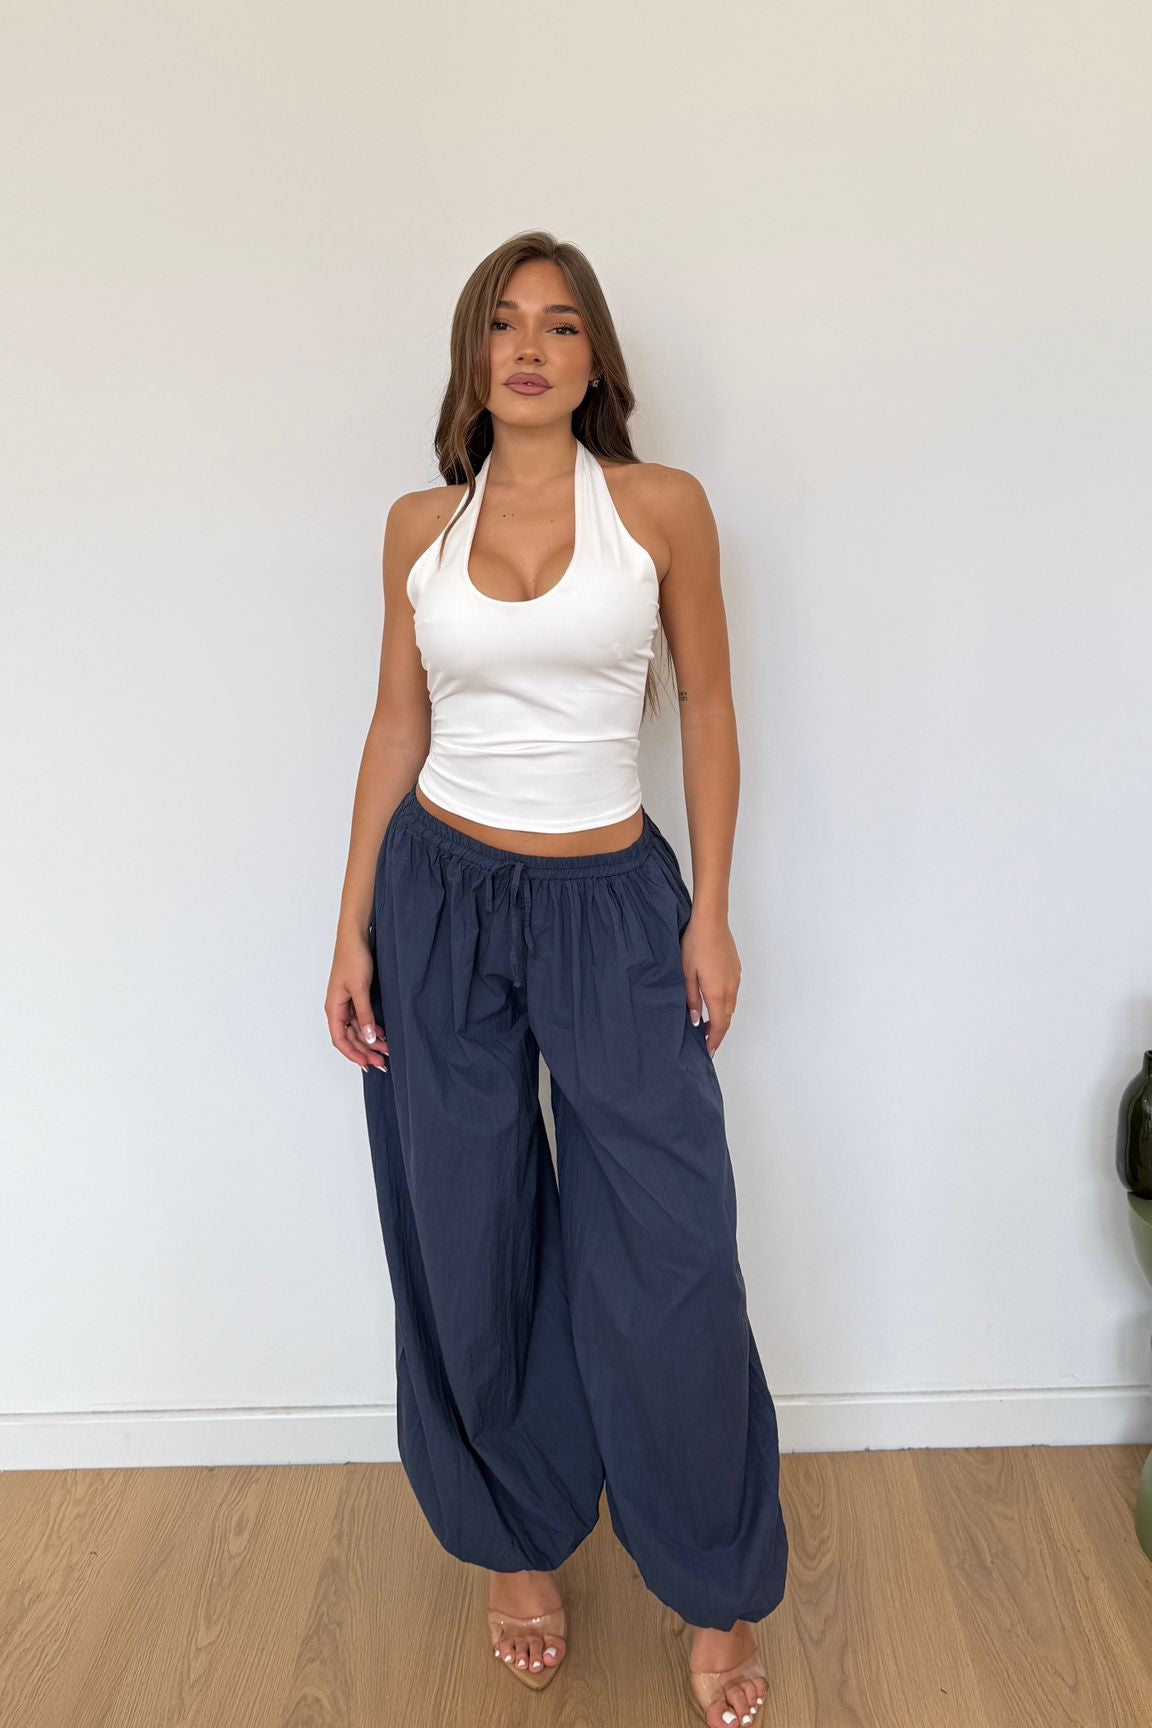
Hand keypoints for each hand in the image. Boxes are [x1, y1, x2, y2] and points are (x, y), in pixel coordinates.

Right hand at [326, 927, 388, 1071]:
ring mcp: (347, 1004)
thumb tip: (367, 1038)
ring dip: (371, 1041)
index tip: (368, 1064)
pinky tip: (383, 1035)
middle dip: (365, 1051)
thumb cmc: (353, 958)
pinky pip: (362, 1020)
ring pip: (357, 1030)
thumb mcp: (360, 989)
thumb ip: (365, 1015)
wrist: (356, 937)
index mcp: (334, 1008)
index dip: (353, 1054)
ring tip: (387, 1051)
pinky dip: (372, 1029)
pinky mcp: (356, 997)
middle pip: (350, 1038)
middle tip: (383, 1062)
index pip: (340, 1040)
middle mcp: (338, 1009)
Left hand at [681, 907, 740, 1059]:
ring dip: (721, 1020)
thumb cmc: (695, 945)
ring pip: (731, 1008)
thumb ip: (692, 1000)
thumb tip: (695, 1020)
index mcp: (717, 993)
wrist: (711, 922)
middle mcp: (730, 989)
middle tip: (707, 1043)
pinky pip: (732, 995)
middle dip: (718, 1033)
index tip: (709, 1051)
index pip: (719, 1026)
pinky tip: (714, 1002)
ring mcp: (735, 979)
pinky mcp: (736, 970)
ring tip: (708, 1026)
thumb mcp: (686, 974)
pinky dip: (725, 1006)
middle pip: (727, 1019)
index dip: (714, 1041)